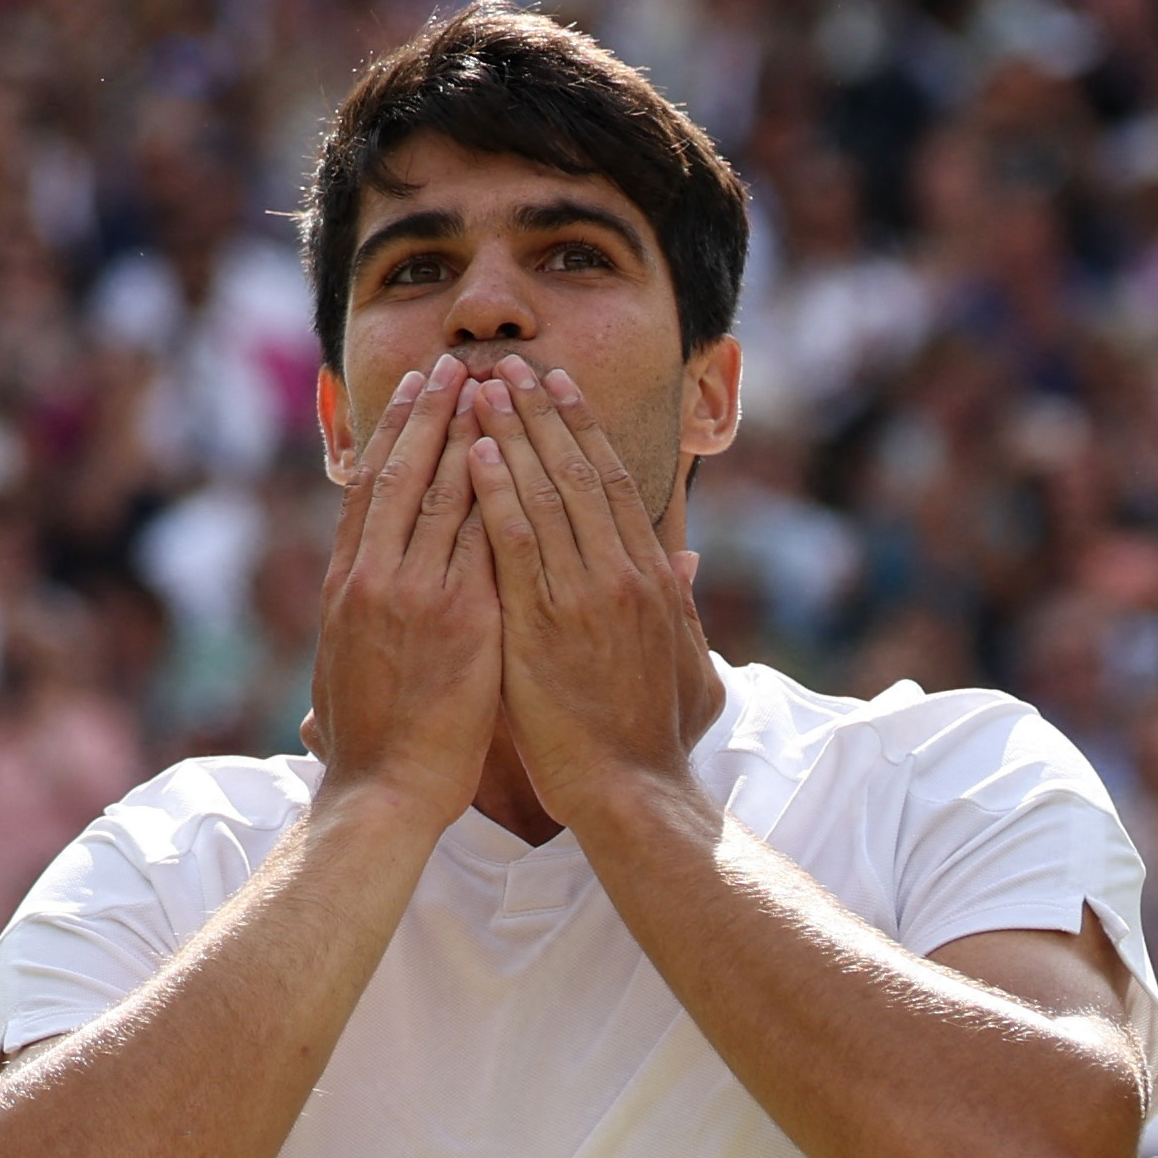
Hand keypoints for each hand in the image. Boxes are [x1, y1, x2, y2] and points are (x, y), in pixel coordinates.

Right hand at [302, 359, 502, 819]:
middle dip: (426, 413)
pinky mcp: (457, 617)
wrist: (381, 795)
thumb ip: (361, 628)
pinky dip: (490, 488)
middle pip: (400, 474)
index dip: (391, 436)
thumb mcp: (343, 673)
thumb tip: (356, 609)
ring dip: (464, 431)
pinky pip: (478, 536)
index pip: (368, 491)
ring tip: (487, 382)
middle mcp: (372, 578)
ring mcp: (412, 593)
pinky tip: (509, 449)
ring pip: (438, 492)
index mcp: (346, 587)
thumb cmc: (369, 747)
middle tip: (451, 362)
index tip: (412, 391)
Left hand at [462, 360, 708, 829]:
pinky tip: (470, 453)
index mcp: (650, 577)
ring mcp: (583, 594)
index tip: (557, 388)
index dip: (582, 430)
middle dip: (542, 413)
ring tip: (482, 387)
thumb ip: (680, 604)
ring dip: (511, 434)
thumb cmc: (653, 738)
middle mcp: (621, 573)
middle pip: (577, 471)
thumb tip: (684, 558)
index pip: (613, 483)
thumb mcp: (688, 663)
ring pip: (544, 493)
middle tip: (511, 365)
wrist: (631, 792)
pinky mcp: (543, 622)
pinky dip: (493, 492)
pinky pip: (513, 541)